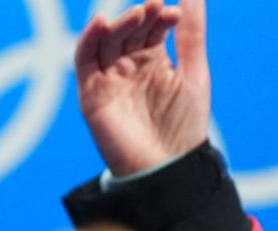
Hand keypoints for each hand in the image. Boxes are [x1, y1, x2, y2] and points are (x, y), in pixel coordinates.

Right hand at [75, 0, 209, 175]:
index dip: (161, 15)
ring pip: (106, 41)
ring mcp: (108, 80)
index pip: (151, 28)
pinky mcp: (91, 95)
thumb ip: (191, 34)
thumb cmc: (184, 126)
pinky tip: (101, 22)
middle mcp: (128, 68)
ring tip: (140, 12)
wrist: (167, 167)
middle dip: (141, 16)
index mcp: (152, 62)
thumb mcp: (194, 72)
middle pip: (128, 31)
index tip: (176, 12)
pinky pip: (83, 61)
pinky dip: (88, 39)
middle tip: (156, 7)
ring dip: (120, 23)